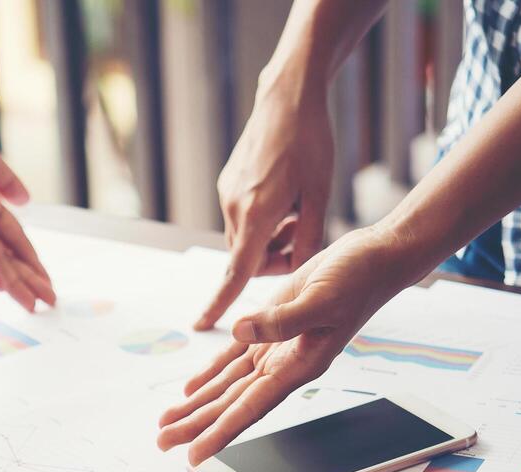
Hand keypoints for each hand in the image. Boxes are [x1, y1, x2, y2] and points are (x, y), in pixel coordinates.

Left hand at [0, 105, 55, 311]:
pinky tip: (2, 285)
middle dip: (28, 279)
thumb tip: (27, 202)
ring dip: (13, 282)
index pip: (14, 237)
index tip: (46, 280)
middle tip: (49, 303)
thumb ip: (6, 180)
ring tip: (31, 305)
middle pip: (7, 255)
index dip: (31, 258)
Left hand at [159, 227, 412, 464]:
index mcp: (299, 367)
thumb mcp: (321, 299)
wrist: (373, 260)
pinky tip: (190, 388)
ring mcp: (276, 349)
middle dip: (196, 425)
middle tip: (163, 443)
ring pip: (227, 385)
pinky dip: (210, 373)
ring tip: (167, 424)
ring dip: (197, 404)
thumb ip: (282, 321)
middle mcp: (284, 366)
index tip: (196, 455)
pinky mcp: (270, 328)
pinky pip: (233, 359)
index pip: (251, 408)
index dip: (220, 433)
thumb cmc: (358, 280)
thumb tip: (239, 332)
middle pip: (231, 404)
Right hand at [192, 82, 334, 330]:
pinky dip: (264, 219)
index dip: (220, 303)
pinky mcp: (229, 183)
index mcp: (257, 215)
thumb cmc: (309, 143)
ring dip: (271, 237)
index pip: (235, 273)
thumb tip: (298, 274)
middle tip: (302, 232)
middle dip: (274, 257)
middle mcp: (234, 207)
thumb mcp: (319, 196)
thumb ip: (308, 239)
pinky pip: (244, 217)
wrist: (287, 96)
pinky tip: (285, 193)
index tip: (202, 325)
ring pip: (247, 237)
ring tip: (297, 208)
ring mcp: (228, 194)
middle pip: (249, 257)